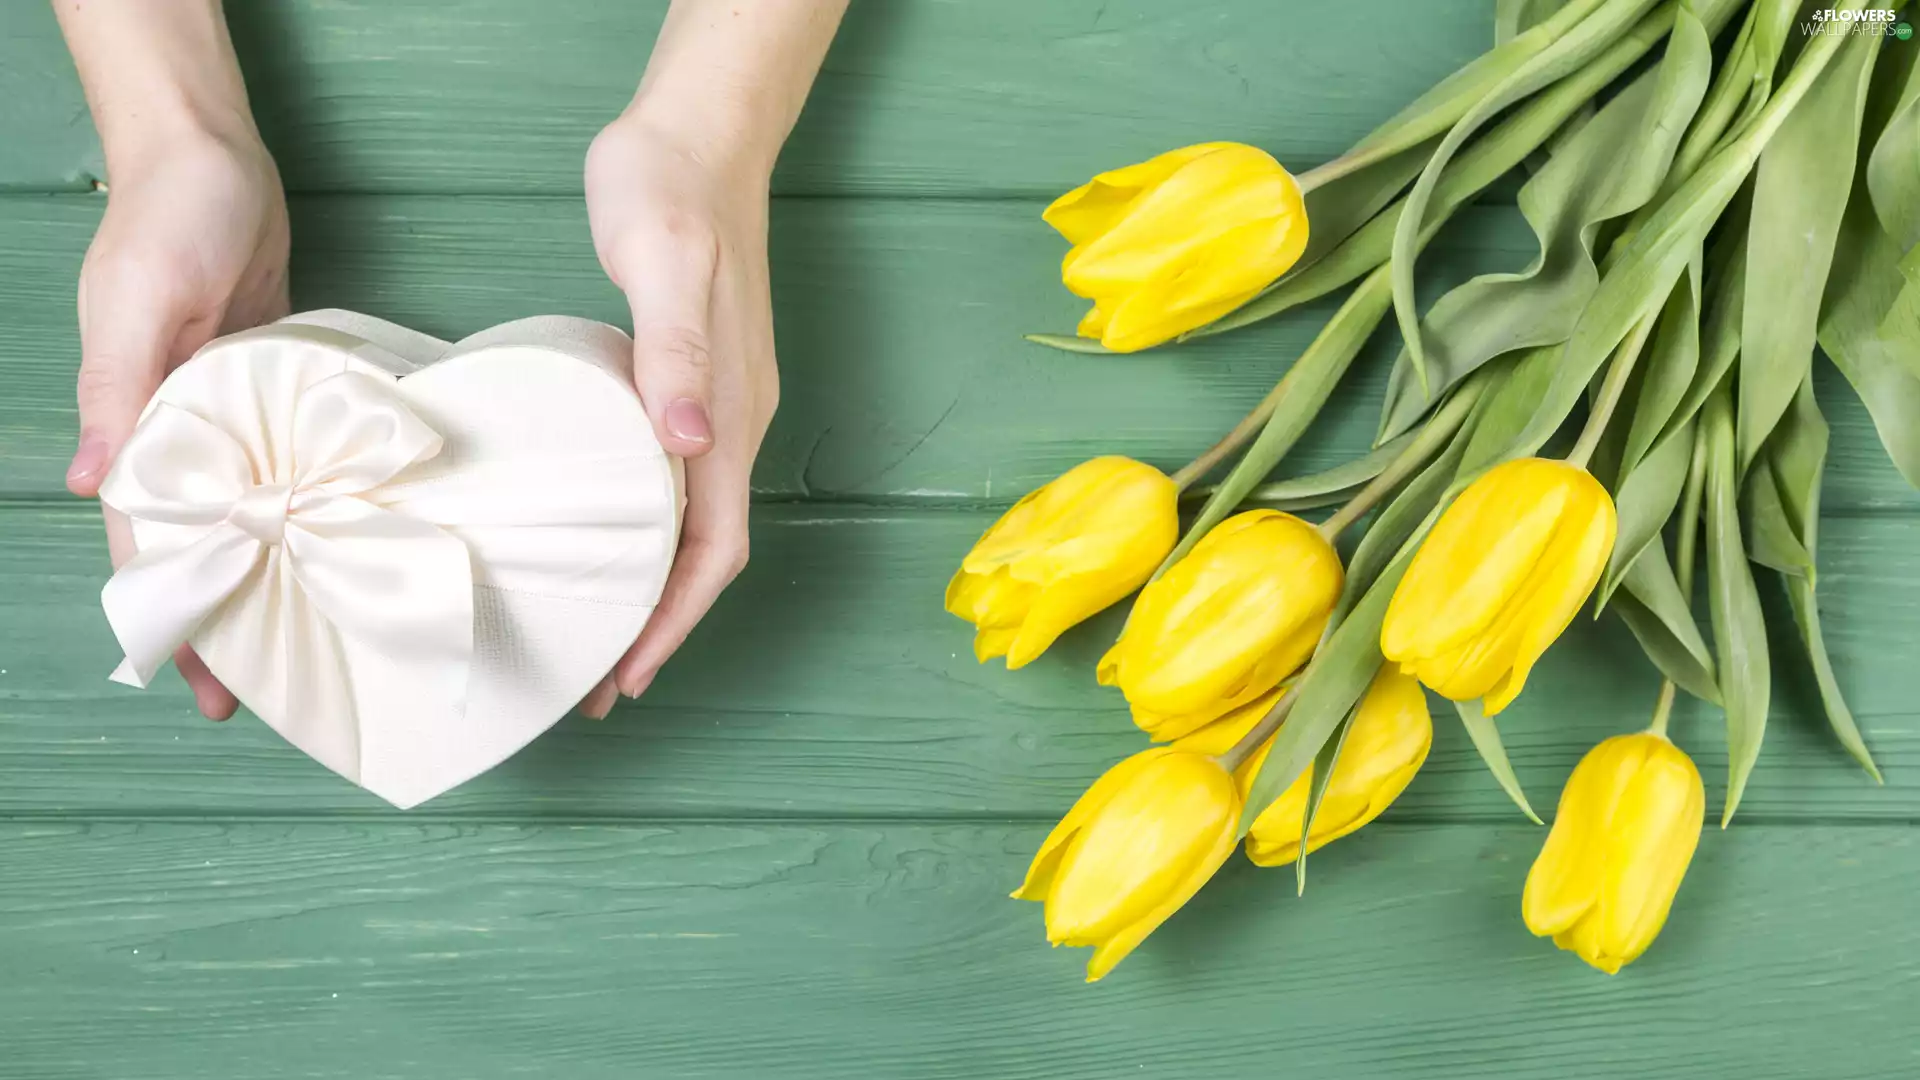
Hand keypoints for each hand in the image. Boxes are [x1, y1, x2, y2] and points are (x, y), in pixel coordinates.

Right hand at [65, 131, 290, 719]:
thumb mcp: (136, 304)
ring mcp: (229, 402)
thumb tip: (92, 486)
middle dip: (229, 611)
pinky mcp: (272, 375)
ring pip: (250, 506)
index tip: (201, 681)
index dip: (175, 609)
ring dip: (272, 564)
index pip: (154, 538)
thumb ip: (119, 394)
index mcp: (135, 417)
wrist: (209, 153)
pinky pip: (288, 452)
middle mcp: (180, 422)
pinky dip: (305, 496)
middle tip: (268, 687)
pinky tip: (338, 536)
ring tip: (309, 630)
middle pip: (207, 538)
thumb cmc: (166, 220)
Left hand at [578, 113, 779, 716]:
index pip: (716, 546)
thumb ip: (678, 351)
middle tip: (596, 685)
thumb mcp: (665, 263)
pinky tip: (596, 537)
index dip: (675, 619)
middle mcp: (733, 420)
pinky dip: (640, 533)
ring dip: (650, 588)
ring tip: (593, 633)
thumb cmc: (672, 193)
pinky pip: (672, 485)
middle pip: (706, 554)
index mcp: (733, 410)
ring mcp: (715, 404)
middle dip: (659, 627)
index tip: (628, 674)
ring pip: (690, 524)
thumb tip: (691, 442)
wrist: (696, 136)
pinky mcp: (687, 383)